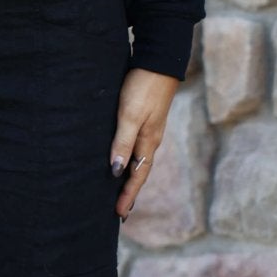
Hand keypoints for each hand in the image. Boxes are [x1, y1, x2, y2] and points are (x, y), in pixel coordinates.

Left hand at [109, 67, 179, 219]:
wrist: (159, 62)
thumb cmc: (143, 88)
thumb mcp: (129, 116)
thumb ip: (122, 143)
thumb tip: (117, 172)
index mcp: (148, 142)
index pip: (137, 176)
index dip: (128, 195)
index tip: (119, 214)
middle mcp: (151, 140)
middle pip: (140, 172)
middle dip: (130, 192)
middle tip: (121, 211)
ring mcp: (150, 130)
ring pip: (139, 161)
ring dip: (130, 178)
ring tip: (121, 191)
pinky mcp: (146, 119)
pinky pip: (137, 148)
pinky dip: (131, 160)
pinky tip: (124, 160)